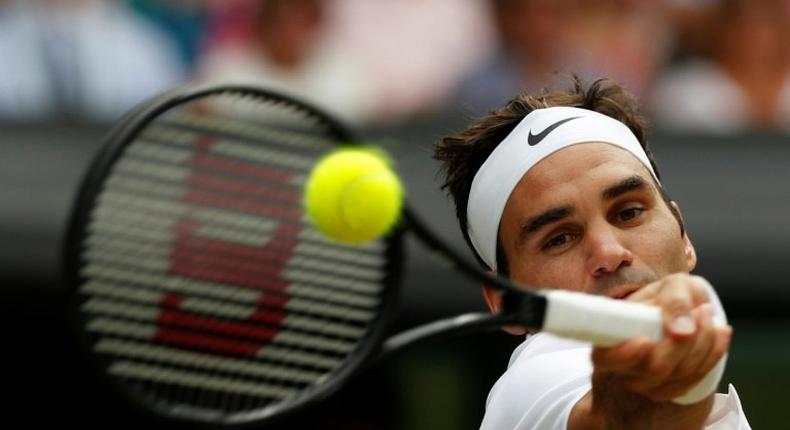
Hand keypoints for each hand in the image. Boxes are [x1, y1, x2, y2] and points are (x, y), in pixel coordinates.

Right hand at [574, 274, 732, 428]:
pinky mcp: (670, 390)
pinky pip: (696, 380)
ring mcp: (646, 382)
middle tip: (701, 310)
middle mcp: (623, 365)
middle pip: (654, 369)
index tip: (645, 341)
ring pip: (679, 375)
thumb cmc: (673, 296)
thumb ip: (675, 301)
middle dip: (685, 343)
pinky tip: (720, 333)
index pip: (604, 358)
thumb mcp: (674, 286)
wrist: (687, 313)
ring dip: (704, 343)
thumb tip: (681, 331)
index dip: (624, 355)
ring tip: (708, 313)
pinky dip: (713, 353)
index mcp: (610, 336)